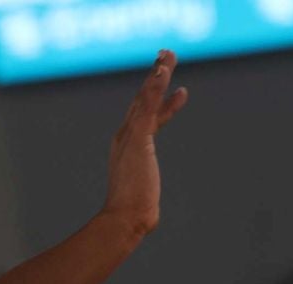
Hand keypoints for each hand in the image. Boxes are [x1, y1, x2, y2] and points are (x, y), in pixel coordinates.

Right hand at [101, 50, 189, 237]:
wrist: (124, 219)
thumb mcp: (142, 197)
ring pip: (145, 98)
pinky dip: (155, 88)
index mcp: (126, 146)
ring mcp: (130, 136)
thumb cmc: (132, 214)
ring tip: (168, 56)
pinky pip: (148, 107)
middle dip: (154, 77)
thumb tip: (149, 216)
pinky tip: (162, 72)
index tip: (163, 79)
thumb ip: (143, 196)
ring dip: (157, 74)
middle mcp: (125, 137)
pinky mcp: (138, 139)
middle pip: (142, 99)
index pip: (143, 114)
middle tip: (166, 56)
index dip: (153, 95)